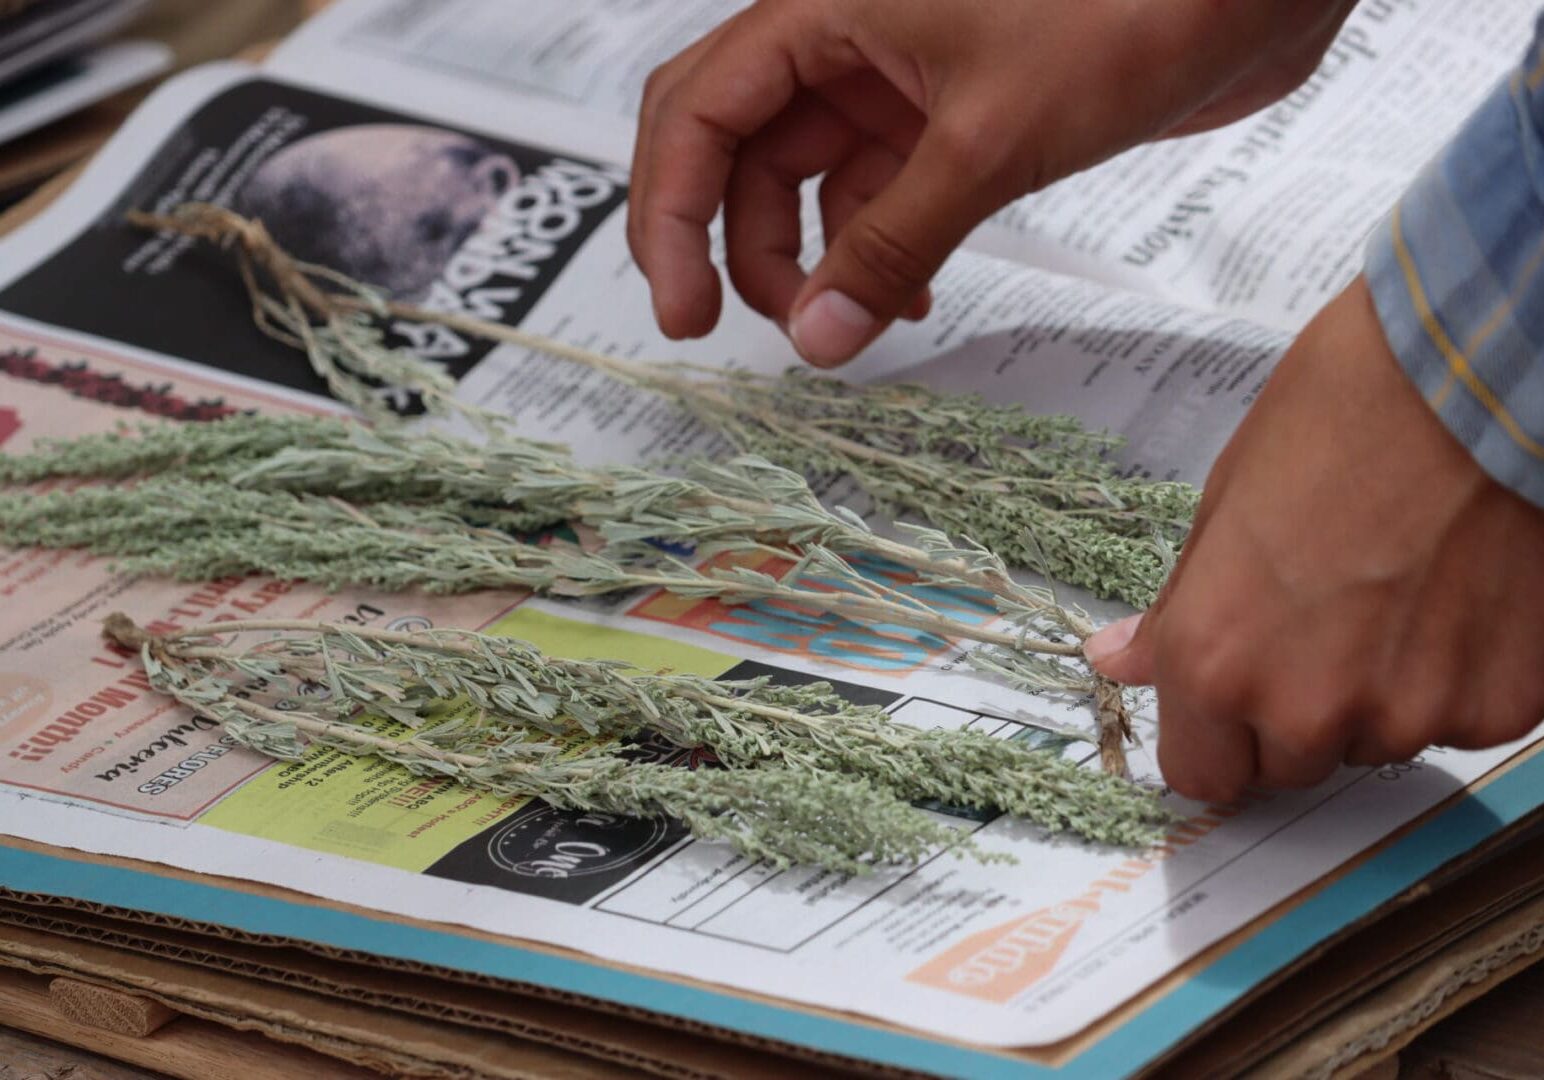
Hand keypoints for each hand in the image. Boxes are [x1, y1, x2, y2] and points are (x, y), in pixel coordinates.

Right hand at [628, 0, 1356, 365]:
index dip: (669, 215)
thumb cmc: (1125, 12)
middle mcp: (842, 37)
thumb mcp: (986, 142)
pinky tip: (910, 298)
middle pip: (735, 148)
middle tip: (731, 330)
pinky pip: (876, 191)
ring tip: (846, 326)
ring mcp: (893, 74)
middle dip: (726, 241)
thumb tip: (815, 343)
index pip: (697, 113)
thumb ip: (887, 246)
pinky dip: (877, 248)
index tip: (682, 311)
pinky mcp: (945, 110)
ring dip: (810, 258)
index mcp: (823, 8)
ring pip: (804, 179)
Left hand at [1085, 278, 1543, 801]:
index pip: (1200, 775)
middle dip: (1298, 710)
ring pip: (1378, 740)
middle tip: (1325, 617)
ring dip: (1381, 691)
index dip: (1214, 738)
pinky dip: (1460, 676)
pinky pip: (1461, 719)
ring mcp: (1410, 714)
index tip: (1229, 707)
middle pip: (1290, 764)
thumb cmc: (1341, 418)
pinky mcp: (1500, 706)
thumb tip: (1122, 659)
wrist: (1477, 379)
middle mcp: (1307, 708)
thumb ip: (1179, 608)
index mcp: (1215, 663)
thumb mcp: (1223, 505)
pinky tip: (1461, 594)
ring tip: (1401, 587)